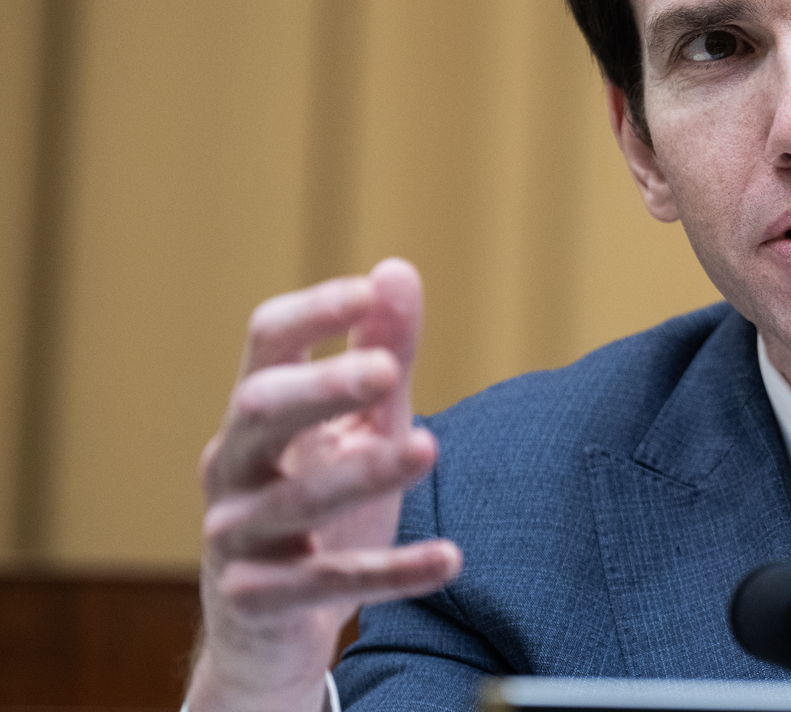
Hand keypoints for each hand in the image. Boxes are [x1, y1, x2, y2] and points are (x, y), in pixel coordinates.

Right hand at [186, 259, 462, 711]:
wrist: (269, 629)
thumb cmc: (321, 504)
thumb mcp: (360, 425)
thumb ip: (382, 351)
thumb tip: (397, 269)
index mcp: (255, 414)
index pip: (265, 344)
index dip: (311, 314)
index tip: (367, 291)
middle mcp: (231, 466)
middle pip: (260, 410)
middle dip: (322, 389)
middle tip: (388, 372)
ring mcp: (236, 536)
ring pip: (296, 499)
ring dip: (365, 472)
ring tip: (429, 447)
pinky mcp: (256, 600)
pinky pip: (326, 582)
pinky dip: (391, 571)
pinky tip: (451, 559)